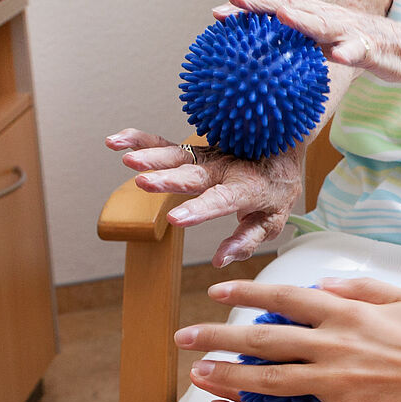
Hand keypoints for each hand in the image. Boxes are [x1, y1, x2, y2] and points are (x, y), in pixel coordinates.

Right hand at [106, 129, 305, 265]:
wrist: (284, 145)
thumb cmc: (276, 189)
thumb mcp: (272, 220)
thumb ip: (246, 240)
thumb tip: (220, 261)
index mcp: (247, 188)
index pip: (223, 200)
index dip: (200, 209)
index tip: (176, 219)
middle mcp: (225, 170)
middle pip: (194, 175)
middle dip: (168, 179)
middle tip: (143, 182)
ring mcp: (208, 158)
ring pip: (177, 156)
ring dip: (151, 156)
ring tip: (128, 159)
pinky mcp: (194, 151)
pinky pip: (165, 145)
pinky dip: (140, 140)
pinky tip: (116, 142)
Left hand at [176, 276, 400, 401]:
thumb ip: (362, 289)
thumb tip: (327, 286)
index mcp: (349, 312)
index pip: (286, 298)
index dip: (247, 293)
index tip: (216, 291)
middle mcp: (337, 344)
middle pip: (265, 340)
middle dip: (219, 338)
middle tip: (185, 338)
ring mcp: (340, 382)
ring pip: (272, 382)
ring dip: (231, 382)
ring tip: (202, 381)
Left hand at [226, 0, 400, 85]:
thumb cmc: (360, 47)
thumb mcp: (324, 46)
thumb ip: (296, 48)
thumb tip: (262, 66)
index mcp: (313, 17)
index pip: (274, 8)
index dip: (247, 8)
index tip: (217, 13)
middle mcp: (327, 17)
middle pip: (289, 7)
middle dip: (261, 4)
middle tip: (232, 0)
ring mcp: (348, 30)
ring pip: (322, 24)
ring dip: (302, 19)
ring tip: (282, 15)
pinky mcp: (370, 46)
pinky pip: (358, 50)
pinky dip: (349, 52)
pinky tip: (340, 57)